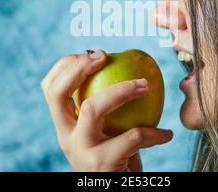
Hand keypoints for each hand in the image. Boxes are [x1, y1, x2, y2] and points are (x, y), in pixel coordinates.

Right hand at [41, 50, 172, 171]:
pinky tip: (167, 133)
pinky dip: (154, 133)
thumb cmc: (117, 158)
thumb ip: (106, 108)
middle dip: (78, 69)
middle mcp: (66, 137)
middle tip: (104, 55)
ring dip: (121, 90)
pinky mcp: (102, 164)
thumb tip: (126, 65)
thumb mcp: (105, 132)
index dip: (65, 66)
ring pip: (92, 109)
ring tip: (145, 84)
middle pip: (57, 95)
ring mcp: (81, 151)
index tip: (91, 53)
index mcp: (65, 126)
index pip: (50, 89)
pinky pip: (131, 138)